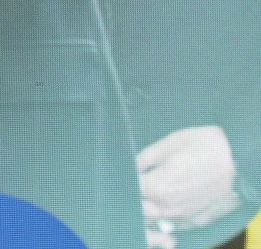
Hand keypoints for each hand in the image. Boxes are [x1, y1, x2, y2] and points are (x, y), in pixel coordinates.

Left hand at [137, 125, 239, 239]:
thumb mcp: (170, 143)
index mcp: (158, 187)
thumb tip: (132, 166)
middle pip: (140, 208)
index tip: (129, 172)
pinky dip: (169, 215)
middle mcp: (169, 207)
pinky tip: (173, 200)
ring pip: (157, 219)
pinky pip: (175, 223)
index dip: (126, 180)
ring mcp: (185, 217)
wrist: (242, 159)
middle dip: (137, 196)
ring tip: (157, 190)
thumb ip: (146, 157)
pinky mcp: (199, 221)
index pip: (130, 190)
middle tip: (141, 181)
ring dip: (151, 208)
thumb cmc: (207, 146)